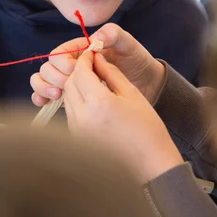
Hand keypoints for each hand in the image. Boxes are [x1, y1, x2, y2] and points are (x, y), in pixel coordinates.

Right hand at [30, 24, 164, 107]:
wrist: (146, 85)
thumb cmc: (136, 61)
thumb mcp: (128, 44)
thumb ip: (114, 35)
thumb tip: (96, 38)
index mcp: (81, 49)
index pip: (59, 53)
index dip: (63, 62)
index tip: (75, 70)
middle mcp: (71, 64)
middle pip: (48, 68)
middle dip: (54, 76)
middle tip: (66, 86)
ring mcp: (69, 82)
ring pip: (42, 81)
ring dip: (43, 87)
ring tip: (57, 95)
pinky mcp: (71, 98)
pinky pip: (47, 96)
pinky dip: (41, 98)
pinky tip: (46, 102)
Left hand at [64, 52, 182, 182]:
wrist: (149, 164)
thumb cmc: (146, 129)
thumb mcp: (131, 94)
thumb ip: (111, 73)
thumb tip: (97, 58)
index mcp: (98, 104)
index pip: (80, 72)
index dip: (85, 59)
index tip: (91, 53)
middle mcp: (82, 117)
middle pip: (69, 84)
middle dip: (79, 71)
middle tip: (93, 66)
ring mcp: (77, 130)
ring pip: (67, 98)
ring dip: (77, 86)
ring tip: (94, 83)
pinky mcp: (76, 138)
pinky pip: (70, 112)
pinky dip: (78, 101)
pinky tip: (93, 101)